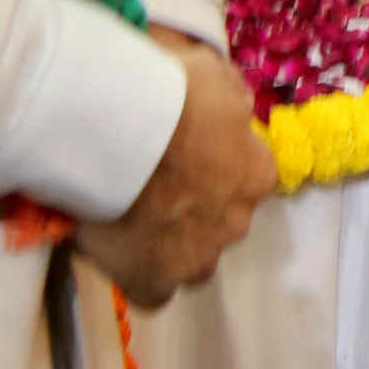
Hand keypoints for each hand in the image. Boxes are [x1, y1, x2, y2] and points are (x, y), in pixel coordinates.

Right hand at [74, 31, 273, 307]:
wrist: (121, 129)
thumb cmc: (170, 93)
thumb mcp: (213, 76)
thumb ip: (228, 97)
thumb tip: (232, 105)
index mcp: (256, 172)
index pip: (246, 181)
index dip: (214, 171)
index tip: (184, 159)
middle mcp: (236, 220)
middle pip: (218, 224)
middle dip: (192, 210)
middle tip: (149, 185)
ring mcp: (198, 256)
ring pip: (190, 261)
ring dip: (168, 246)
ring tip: (126, 218)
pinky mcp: (155, 280)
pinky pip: (152, 292)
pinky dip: (136, 276)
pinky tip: (112, 252)